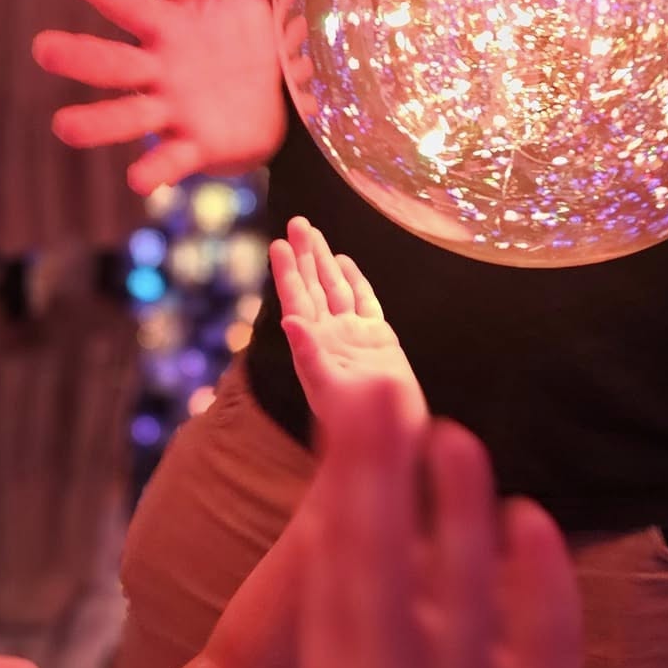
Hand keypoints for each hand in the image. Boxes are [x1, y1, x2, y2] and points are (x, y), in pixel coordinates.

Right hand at [33, 0, 283, 194]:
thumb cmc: (245, 47)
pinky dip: (155, 168)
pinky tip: (138, 180)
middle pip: (114, 63)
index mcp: (169, 31)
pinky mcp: (196, 146)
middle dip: (79, 57)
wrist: (276, 106)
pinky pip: (172, 159)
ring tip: (63, 126)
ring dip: (98, 121)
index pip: (129, 4)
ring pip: (129, 115)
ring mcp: (174, 111)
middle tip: (41, 48)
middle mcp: (161, 72)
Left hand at [270, 217, 428, 437]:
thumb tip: (290, 322)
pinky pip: (365, 302)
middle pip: (314, 287)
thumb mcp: (329, 391)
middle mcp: (331, 336)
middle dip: (304, 255)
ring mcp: (354, 336)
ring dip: (324, 262)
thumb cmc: (357, 428)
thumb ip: (309, 355)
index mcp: (314, 346)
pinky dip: (355, 281)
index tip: (278, 243)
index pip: (297, 300)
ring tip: (313, 233)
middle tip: (296, 222)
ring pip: (337, 289)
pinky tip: (344, 263)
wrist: (389, 445)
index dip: (287, 272)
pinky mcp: (379, 340)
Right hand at [301, 375, 580, 667]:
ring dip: (458, 507)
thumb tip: (356, 489)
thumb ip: (349, 593)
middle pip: (384, 559)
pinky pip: (540, 638)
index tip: (353, 404)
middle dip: (383, 472)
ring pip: (462, 589)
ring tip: (458, 438)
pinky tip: (530, 516)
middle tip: (389, 390)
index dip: (348, 479)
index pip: (340, 556)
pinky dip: (537, 575)